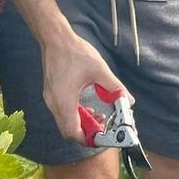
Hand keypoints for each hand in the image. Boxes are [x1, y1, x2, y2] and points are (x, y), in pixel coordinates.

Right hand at [40, 30, 129, 144]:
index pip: (73, 133)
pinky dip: (76, 114)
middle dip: (87, 132)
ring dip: (82, 123)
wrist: (55, 38)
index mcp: (64, 101)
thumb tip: (128, 100)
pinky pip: (63, 112)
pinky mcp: (51, 94)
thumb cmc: (74, 53)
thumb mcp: (100, 70)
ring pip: (65, 122)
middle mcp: (54, 104)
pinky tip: (89, 106)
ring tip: (99, 114)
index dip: (88, 139)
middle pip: (69, 131)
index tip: (103, 136)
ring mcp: (51, 99)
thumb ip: (115, 88)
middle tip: (103, 125)